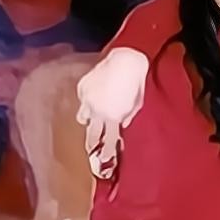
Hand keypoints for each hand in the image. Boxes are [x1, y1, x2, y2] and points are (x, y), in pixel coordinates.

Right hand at [77, 48, 147, 177]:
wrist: (127, 59)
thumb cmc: (136, 81)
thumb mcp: (137, 103)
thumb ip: (128, 116)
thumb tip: (122, 125)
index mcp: (114, 117)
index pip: (109, 141)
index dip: (105, 152)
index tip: (102, 160)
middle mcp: (98, 111)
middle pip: (91, 134)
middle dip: (91, 143)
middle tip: (90, 148)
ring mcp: (88, 99)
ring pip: (82, 117)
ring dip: (87, 119)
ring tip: (92, 117)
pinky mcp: (83, 87)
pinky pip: (83, 99)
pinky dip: (88, 99)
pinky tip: (96, 93)